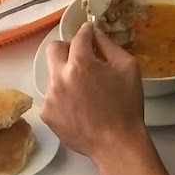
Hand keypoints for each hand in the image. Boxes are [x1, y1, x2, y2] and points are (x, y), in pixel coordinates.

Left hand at [40, 21, 146, 162]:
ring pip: (53, 74)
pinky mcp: (47, 113)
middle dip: (67, 48)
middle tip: (82, 57)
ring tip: (84, 91)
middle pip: (54, 49)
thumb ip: (109, 45)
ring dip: (66, 75)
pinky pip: (52, 96)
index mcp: (80, 63)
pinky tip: (78, 107)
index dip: (86, 32)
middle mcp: (60, 77)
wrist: (116, 143)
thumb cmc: (126, 105)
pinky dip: (63, 96)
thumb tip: (95, 34)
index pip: (78, 36)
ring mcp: (50, 96)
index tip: (89, 32)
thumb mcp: (127, 68)